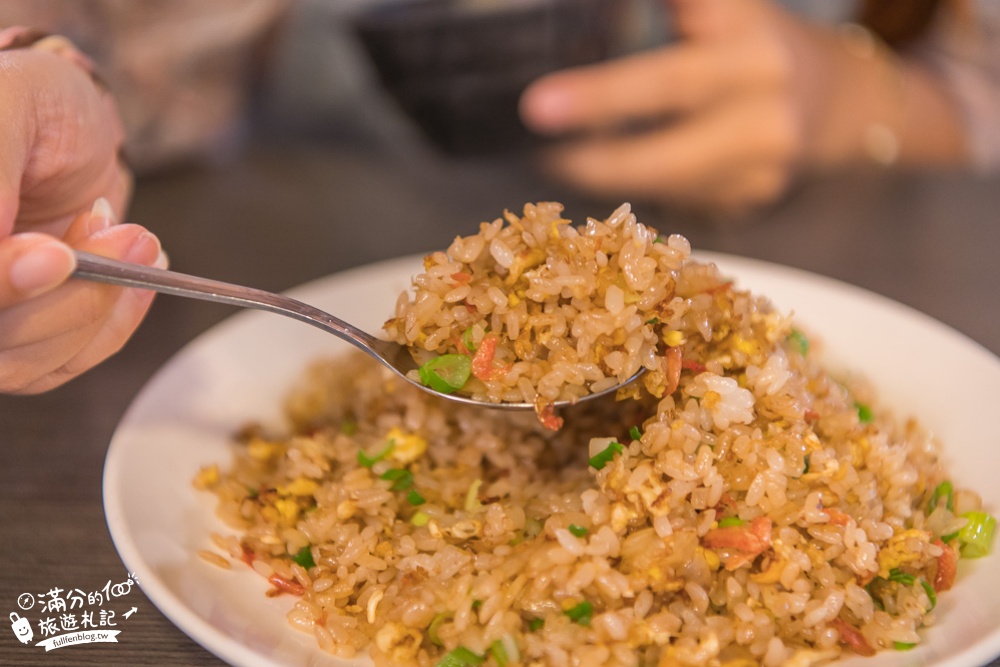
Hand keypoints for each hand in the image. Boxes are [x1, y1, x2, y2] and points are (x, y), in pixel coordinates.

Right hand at [0, 46, 164, 393]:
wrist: (70, 126)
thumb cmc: (34, 103)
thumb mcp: (12, 103)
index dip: (1, 283)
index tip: (55, 254)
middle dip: (63, 298)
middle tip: (129, 237)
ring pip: (21, 362)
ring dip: (94, 307)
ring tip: (136, 238)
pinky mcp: (23, 337)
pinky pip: (63, 361)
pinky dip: (112, 324)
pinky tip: (143, 275)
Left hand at [519, 0, 964, 214]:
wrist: (839, 100)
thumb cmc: (754, 45)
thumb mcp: (722, 14)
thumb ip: (674, 16)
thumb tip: (585, 16)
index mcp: (749, 46)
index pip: (667, 75)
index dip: (603, 95)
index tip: (539, 108)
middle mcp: (765, 105)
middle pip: (667, 146)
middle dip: (596, 157)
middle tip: (542, 154)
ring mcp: (765, 162)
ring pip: (669, 182)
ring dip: (608, 175)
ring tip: (561, 161)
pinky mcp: (757, 197)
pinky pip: (685, 198)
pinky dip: (646, 187)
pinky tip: (619, 172)